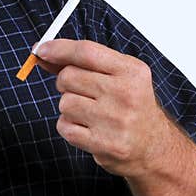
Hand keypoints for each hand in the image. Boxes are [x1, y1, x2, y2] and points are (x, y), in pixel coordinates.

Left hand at [34, 39, 177, 177]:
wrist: (153, 147)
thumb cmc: (131, 106)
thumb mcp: (117, 76)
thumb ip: (82, 62)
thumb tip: (44, 51)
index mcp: (131, 71)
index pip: (86, 52)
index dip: (59, 49)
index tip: (42, 49)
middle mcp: (125, 94)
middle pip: (69, 76)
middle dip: (65, 82)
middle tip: (82, 92)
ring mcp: (115, 120)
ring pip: (64, 102)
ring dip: (69, 107)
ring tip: (90, 113)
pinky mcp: (104, 144)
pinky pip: (64, 127)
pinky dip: (69, 127)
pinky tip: (88, 129)